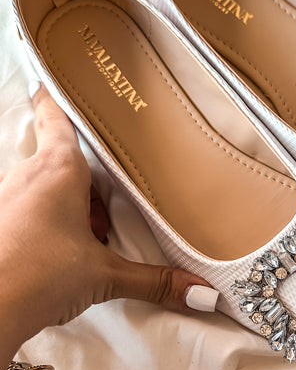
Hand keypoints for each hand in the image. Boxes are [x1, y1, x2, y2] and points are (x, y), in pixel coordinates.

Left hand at [0, 86, 216, 369]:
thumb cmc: (36, 276)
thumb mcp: (104, 277)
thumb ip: (155, 281)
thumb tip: (201, 292)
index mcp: (57, 170)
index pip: (53, 112)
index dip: (58, 92)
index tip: (62, 77)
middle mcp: (24, 176)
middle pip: (53, 154)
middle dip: (79, 172)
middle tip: (104, 192)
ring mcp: (5, 199)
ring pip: (38, 185)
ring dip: (63, 203)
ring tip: (86, 234)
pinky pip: (23, 210)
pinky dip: (43, 224)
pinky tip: (58, 254)